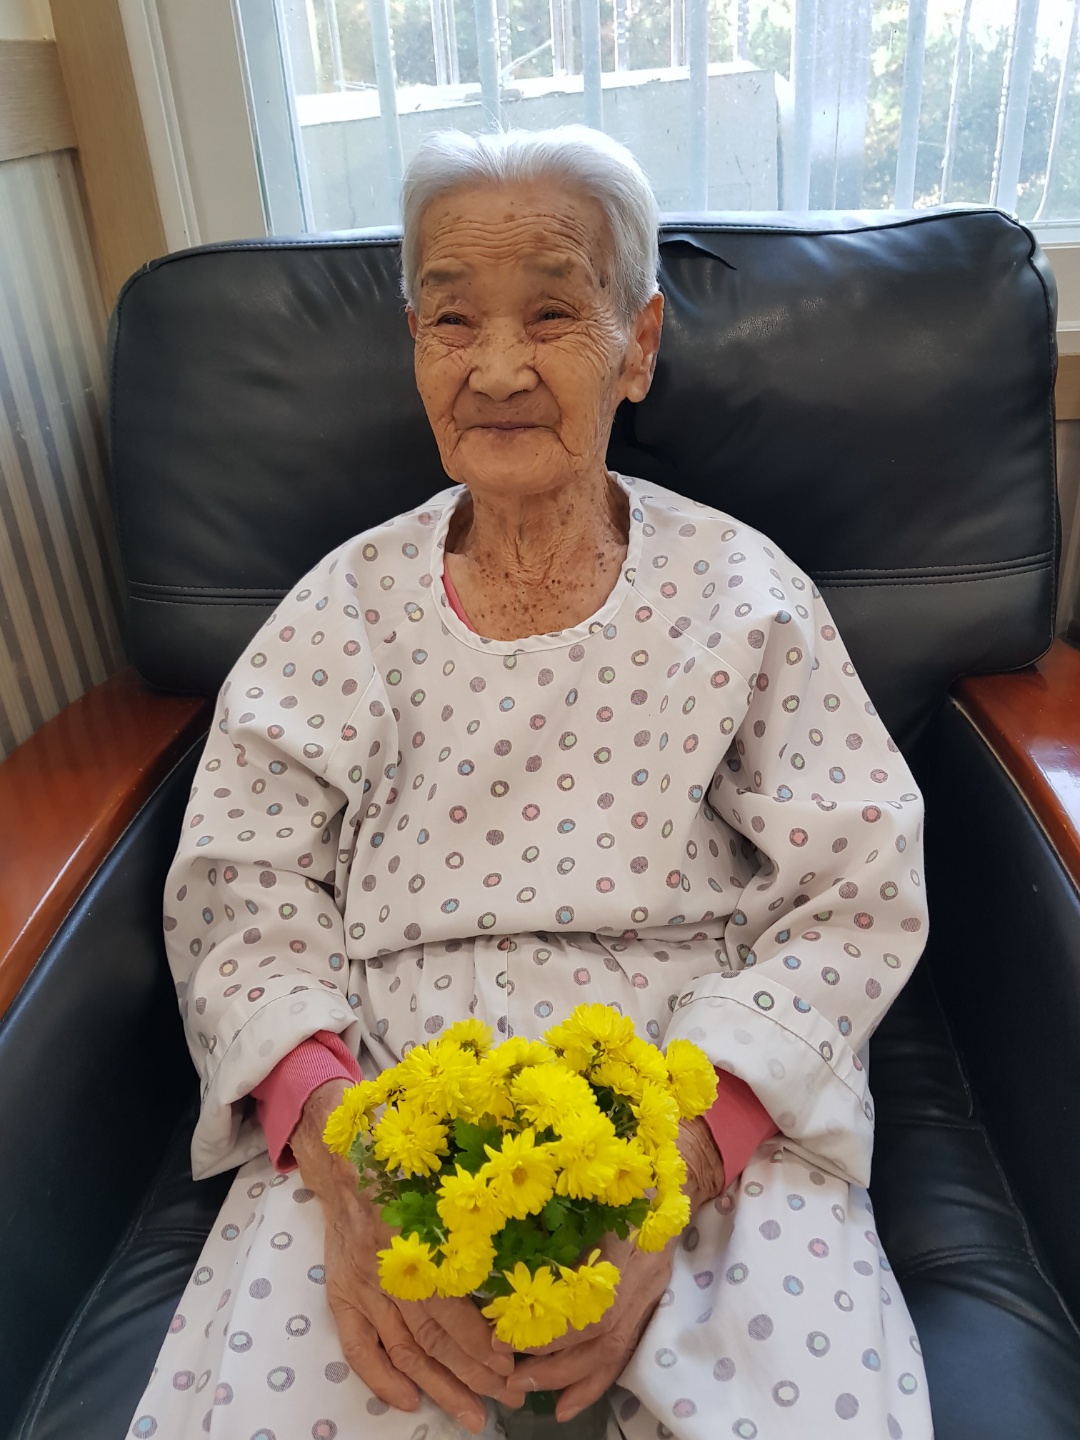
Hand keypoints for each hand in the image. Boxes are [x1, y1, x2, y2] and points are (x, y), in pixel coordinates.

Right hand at [291, 1080, 514, 1433]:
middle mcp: (388, 1268)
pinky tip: (409, 1402)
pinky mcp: (341, 1295)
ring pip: (403, 1350)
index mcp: (416, 1236)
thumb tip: (534, 1232)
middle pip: (432, 1337)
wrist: (343, 1160)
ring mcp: (362, 1286)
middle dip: (473, 1373)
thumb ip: (477, 1211)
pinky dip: (381, 1380)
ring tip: (472, 1414)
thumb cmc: (407, 1166)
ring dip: (439, 1386)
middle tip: (508, 1398)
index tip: (513, 1360)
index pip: (450, 1304)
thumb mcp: (444, 1180)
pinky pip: (358, 1348)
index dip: (481, 1338)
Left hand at [500, 1118, 725, 1421]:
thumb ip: (557, 1209)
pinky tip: (566, 1405)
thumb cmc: (623, 1161)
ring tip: (524, 1391)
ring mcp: (652, 1289)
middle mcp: (644, 1271)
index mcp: (628, 1237)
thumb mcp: (590, 1180)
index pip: (590, 1301)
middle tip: (507, 1375)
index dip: (547, 1326)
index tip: (503, 1334)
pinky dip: (595, 1381)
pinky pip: (625, 1350)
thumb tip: (497, 1233)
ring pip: (614, 1349)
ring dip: (568, 1377)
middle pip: (601, 1334)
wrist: (679, 1163)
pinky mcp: (652, 1300)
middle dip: (552, 1362)